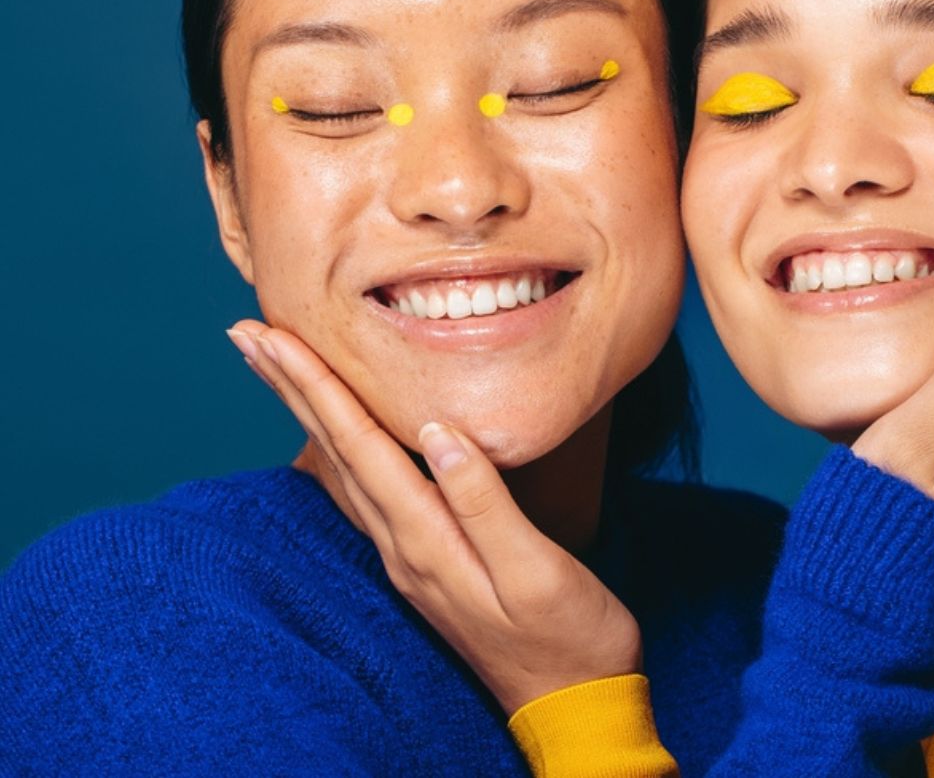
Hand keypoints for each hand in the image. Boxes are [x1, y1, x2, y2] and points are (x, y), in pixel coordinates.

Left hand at [226, 322, 641, 714]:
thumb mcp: (536, 571)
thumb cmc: (571, 636)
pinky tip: (338, 441)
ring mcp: (413, 560)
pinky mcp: (430, 565)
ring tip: (280, 373)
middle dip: (293, 391)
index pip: (359, 448)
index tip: (272, 339)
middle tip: (249, 336)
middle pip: (335, 454)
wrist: (576, 704)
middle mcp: (405, 548)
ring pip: (344, 472)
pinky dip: (342, 451)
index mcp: (428, 541)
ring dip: (309, 417)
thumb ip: (484, 503)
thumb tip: (436, 432)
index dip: (316, 388)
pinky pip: (367, 494)